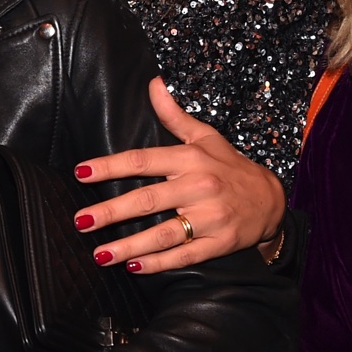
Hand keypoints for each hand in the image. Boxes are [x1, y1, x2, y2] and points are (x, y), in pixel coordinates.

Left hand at [73, 78, 284, 272]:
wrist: (271, 201)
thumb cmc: (230, 167)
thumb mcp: (205, 137)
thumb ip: (174, 115)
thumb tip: (153, 83)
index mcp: (191, 160)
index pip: (143, 161)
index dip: (110, 166)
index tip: (81, 172)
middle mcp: (199, 187)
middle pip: (148, 200)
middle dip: (111, 212)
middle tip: (81, 221)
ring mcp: (210, 217)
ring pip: (163, 233)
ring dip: (129, 246)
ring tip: (100, 254)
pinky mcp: (218, 243)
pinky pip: (184, 255)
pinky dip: (158, 263)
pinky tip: (134, 267)